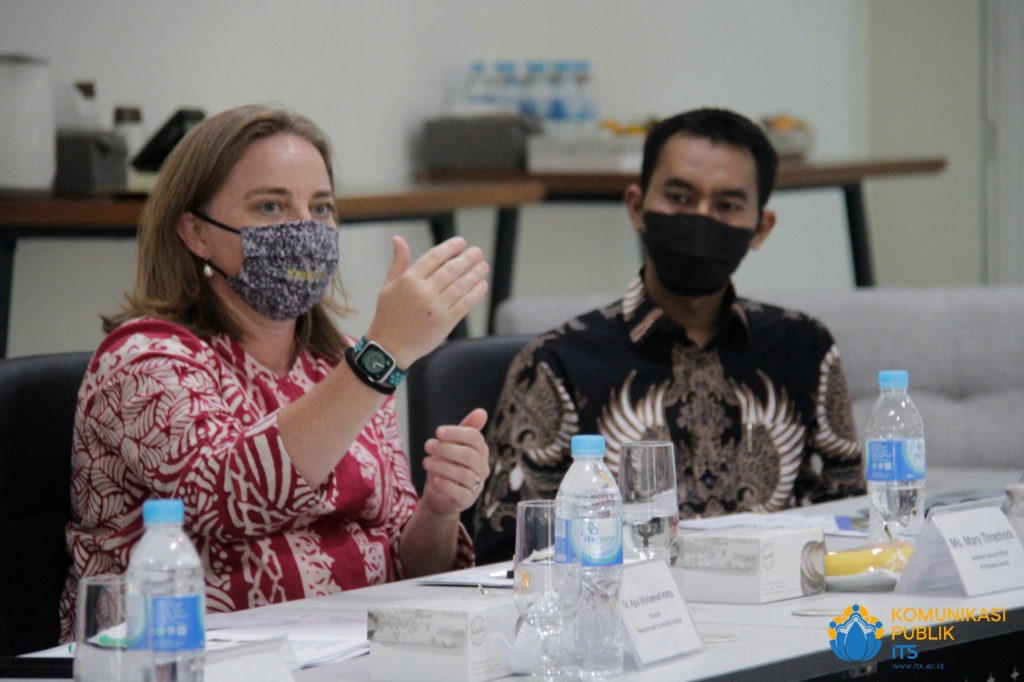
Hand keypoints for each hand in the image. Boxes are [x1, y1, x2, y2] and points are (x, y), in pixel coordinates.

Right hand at [366, 236, 488, 367]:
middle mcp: (423, 292)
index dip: (450, 248)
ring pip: (461, 286)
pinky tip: (482, 285)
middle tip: (477, 252)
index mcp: (409, 280)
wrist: (390, 347)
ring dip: (475, 274)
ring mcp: (435, 308)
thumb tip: (398, 239)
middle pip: (451, 269)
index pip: (434, 257)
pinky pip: (465, 304)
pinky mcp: (445, 323)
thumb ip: (398, 262)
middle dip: (467, 258)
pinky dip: (476, 293)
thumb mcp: (387, 286)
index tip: (461, 242)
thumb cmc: (388, 316)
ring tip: (483, 266)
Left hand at [420, 408, 489, 517]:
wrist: (439, 494)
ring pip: (465, 474)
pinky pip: (461, 493)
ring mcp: (477, 485)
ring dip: (443, 466)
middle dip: (447, 449)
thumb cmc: (447, 465)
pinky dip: (447, 485)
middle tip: (428, 445)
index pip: (475, 438)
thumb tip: (481, 411)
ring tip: (426, 461)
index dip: (457, 433)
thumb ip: (465, 429)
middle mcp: (482, 468)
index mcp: (480, 451)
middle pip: (469, 455)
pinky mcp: (467, 500)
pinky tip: (435, 480)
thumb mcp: (452, 446)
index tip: (438, 432)